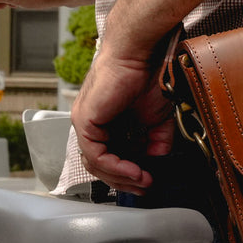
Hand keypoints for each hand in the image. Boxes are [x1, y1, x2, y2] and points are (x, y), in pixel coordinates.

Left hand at [71, 47, 174, 193]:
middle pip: (101, 166)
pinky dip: (115, 166)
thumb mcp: (157, 118)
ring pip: (96, 164)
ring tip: (142, 179)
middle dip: (125, 181)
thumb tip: (157, 163)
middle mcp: (93, 124)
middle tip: (145, 187)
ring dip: (121, 176)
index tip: (148, 181)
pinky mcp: (84, 120)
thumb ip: (156, 141)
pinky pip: (95, 155)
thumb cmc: (148, 75)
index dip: (129, 174)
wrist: (142, 54)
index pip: (111, 158)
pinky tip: (134, 169)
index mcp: (108, 123)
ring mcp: (85, 123)